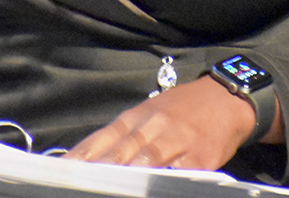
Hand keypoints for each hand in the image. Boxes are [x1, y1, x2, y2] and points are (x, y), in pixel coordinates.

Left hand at [63, 77, 275, 170]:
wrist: (225, 99)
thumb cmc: (182, 108)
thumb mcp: (149, 113)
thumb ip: (122, 135)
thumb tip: (89, 157)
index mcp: (136, 116)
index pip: (103, 138)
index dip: (82, 155)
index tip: (62, 170)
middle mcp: (153, 126)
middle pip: (120, 152)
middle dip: (98, 170)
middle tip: (77, 182)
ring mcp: (177, 142)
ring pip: (146, 161)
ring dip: (125, 177)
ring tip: (106, 187)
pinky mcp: (200, 158)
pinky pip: (179, 173)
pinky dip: (164, 181)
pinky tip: (150, 188)